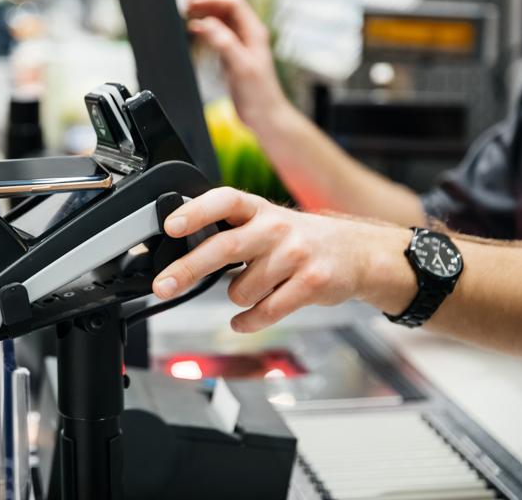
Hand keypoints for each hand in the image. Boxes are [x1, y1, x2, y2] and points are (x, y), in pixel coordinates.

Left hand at [151, 187, 414, 332]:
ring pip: (241, 290)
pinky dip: (248, 321)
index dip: (196, 211)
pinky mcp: (312, 283)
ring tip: (254, 287)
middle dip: (188, 269)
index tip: (170, 225)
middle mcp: (277, 228)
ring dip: (238, 296)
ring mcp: (296, 255)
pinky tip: (244, 319)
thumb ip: (229, 229)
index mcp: (259, 209)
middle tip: (163, 285)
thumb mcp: (265, 222)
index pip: (225, 200)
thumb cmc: (298, 240)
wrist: (358, 253)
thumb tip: (178, 246)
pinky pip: (266, 311)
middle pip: (225, 247)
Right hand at [186, 0, 290, 130]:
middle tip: (183, 1)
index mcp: (254, 31)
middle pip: (225, 5)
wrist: (264, 116)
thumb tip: (206, 23)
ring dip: (203, 11)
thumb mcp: (240, 67)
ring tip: (185, 10)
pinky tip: (192, 28)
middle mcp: (248, 33)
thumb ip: (224, 43)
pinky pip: (216, 32)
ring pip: (220, 17)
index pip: (233, 2)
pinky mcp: (232, 53)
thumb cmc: (258, 94)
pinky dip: (203, 26)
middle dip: (205, 0)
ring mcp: (240, 42)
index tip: (191, 0)